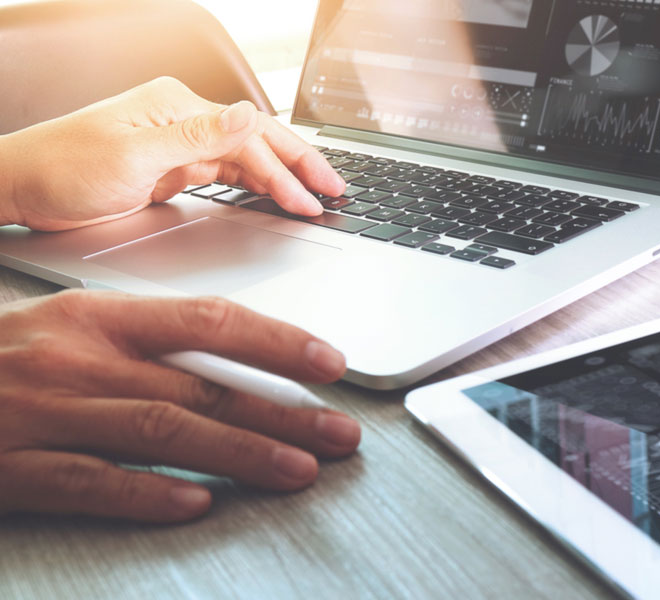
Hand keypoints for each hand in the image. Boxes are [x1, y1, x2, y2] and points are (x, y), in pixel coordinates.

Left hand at [0, 77, 344, 230]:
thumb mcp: (132, 157)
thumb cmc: (61, 170)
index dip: (288, 168)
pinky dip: (256, 186)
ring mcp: (178, 143)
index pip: (250, 135)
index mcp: (175, 106)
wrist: (18, 188)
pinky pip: (227, 173)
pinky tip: (276, 197)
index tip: (315, 197)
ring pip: (246, 159)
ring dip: (282, 180)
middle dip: (300, 167)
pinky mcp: (172, 168)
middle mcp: (182, 119)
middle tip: (337, 193)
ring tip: (316, 200)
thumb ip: (196, 138)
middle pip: (257, 140)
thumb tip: (246, 115)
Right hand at [0, 290, 360, 522]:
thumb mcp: (67, 328)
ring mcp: (44, 412)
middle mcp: (77, 359)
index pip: (208, 321)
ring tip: (297, 471)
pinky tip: (195, 505)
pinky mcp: (12, 466)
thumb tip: (232, 362)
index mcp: (96, 317)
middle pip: (201, 384)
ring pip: (162, 431)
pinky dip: (147, 494)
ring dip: (240, 452)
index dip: (277, 343)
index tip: (331, 364)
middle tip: (340, 434)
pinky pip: (88, 482)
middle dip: (283, 411)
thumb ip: (144, 342)